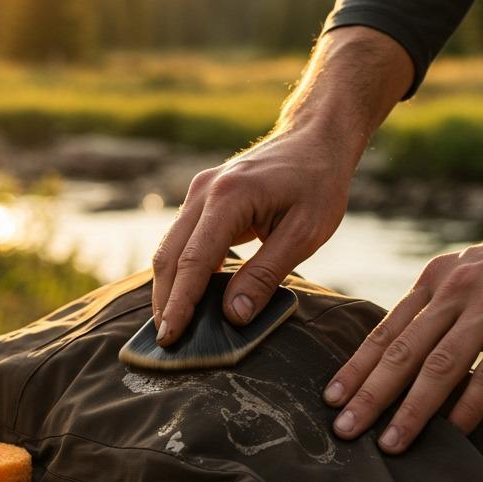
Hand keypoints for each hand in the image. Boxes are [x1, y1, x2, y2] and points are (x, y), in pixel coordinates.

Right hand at [150, 126, 352, 343]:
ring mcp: (199, 192)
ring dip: (167, 288)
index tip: (170, 336)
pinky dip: (180, 271)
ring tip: (170, 327)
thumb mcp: (304, 233)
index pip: (194, 261)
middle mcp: (204, 191)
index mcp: (229, 197)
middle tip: (164, 342)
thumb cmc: (318, 184)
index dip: (180, 303)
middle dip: (165, 301)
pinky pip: (181, 240)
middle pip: (170, 256)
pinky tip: (184, 298)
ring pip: (169, 248)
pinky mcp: (202, 198)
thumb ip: (267, 274)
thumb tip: (234, 315)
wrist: (315, 138)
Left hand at [322, 210, 482, 452]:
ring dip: (411, 409)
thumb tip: (402, 355)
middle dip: (369, 394)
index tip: (331, 398)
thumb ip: (438, 309)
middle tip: (345, 429)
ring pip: (441, 365)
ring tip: (391, 443)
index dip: (356, 367)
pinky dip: (469, 406)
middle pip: (403, 350)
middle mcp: (456, 289)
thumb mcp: (469, 274)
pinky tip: (453, 433)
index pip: (386, 330)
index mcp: (436, 279)